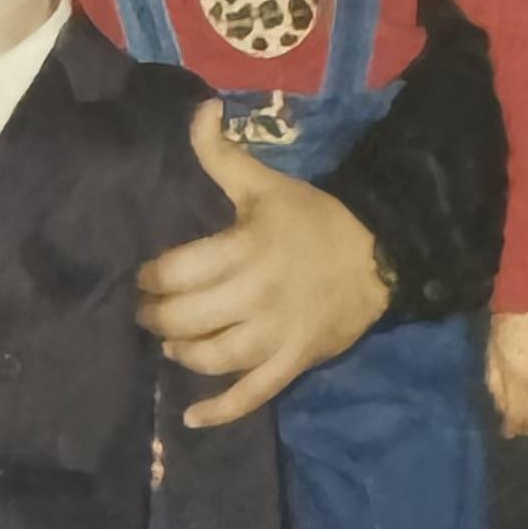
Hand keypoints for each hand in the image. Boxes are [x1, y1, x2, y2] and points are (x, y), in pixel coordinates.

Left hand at [136, 100, 388, 428]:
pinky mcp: (294, 362)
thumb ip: (222, 156)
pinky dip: (220, 411)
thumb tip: (198, 111)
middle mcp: (257, 296)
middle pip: (188, 318)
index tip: (144, 277)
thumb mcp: (266, 184)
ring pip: (213, 358)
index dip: (152, 277)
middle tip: (146, 311)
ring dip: (181, 353)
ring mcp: (276, 335)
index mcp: (246, 249)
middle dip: (156, 317)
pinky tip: (191, 418)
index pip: (179, 270)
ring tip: (170, 341)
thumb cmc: (314, 219)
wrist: (383, 255)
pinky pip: (252, 395)